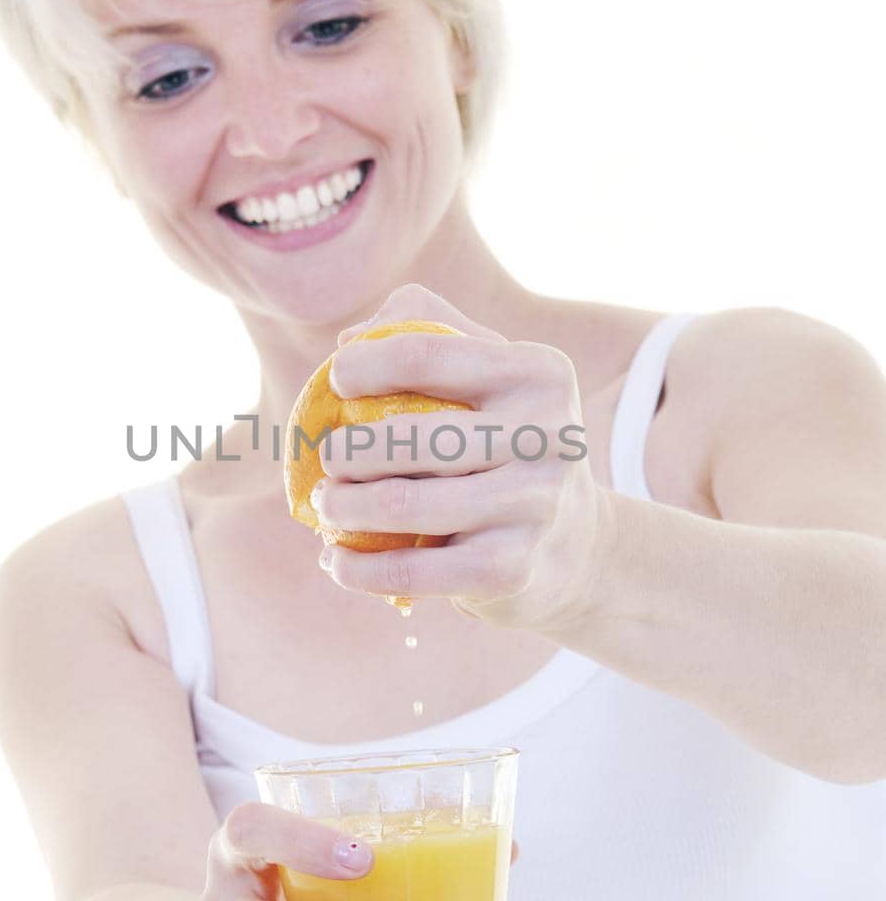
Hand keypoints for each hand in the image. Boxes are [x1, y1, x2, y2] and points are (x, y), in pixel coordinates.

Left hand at [314, 283, 610, 630]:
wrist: (575, 541)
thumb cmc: (505, 438)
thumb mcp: (488, 371)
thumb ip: (423, 328)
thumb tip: (349, 342)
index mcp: (538, 372)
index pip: (423, 355)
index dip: (363, 366)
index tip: (337, 381)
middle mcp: (548, 434)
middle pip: (411, 436)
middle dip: (345, 450)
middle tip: (327, 459)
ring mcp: (534, 505)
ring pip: (403, 504)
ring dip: (341, 507)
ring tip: (324, 504)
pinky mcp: (512, 569)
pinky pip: (412, 571)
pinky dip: (358, 568)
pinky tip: (334, 559)